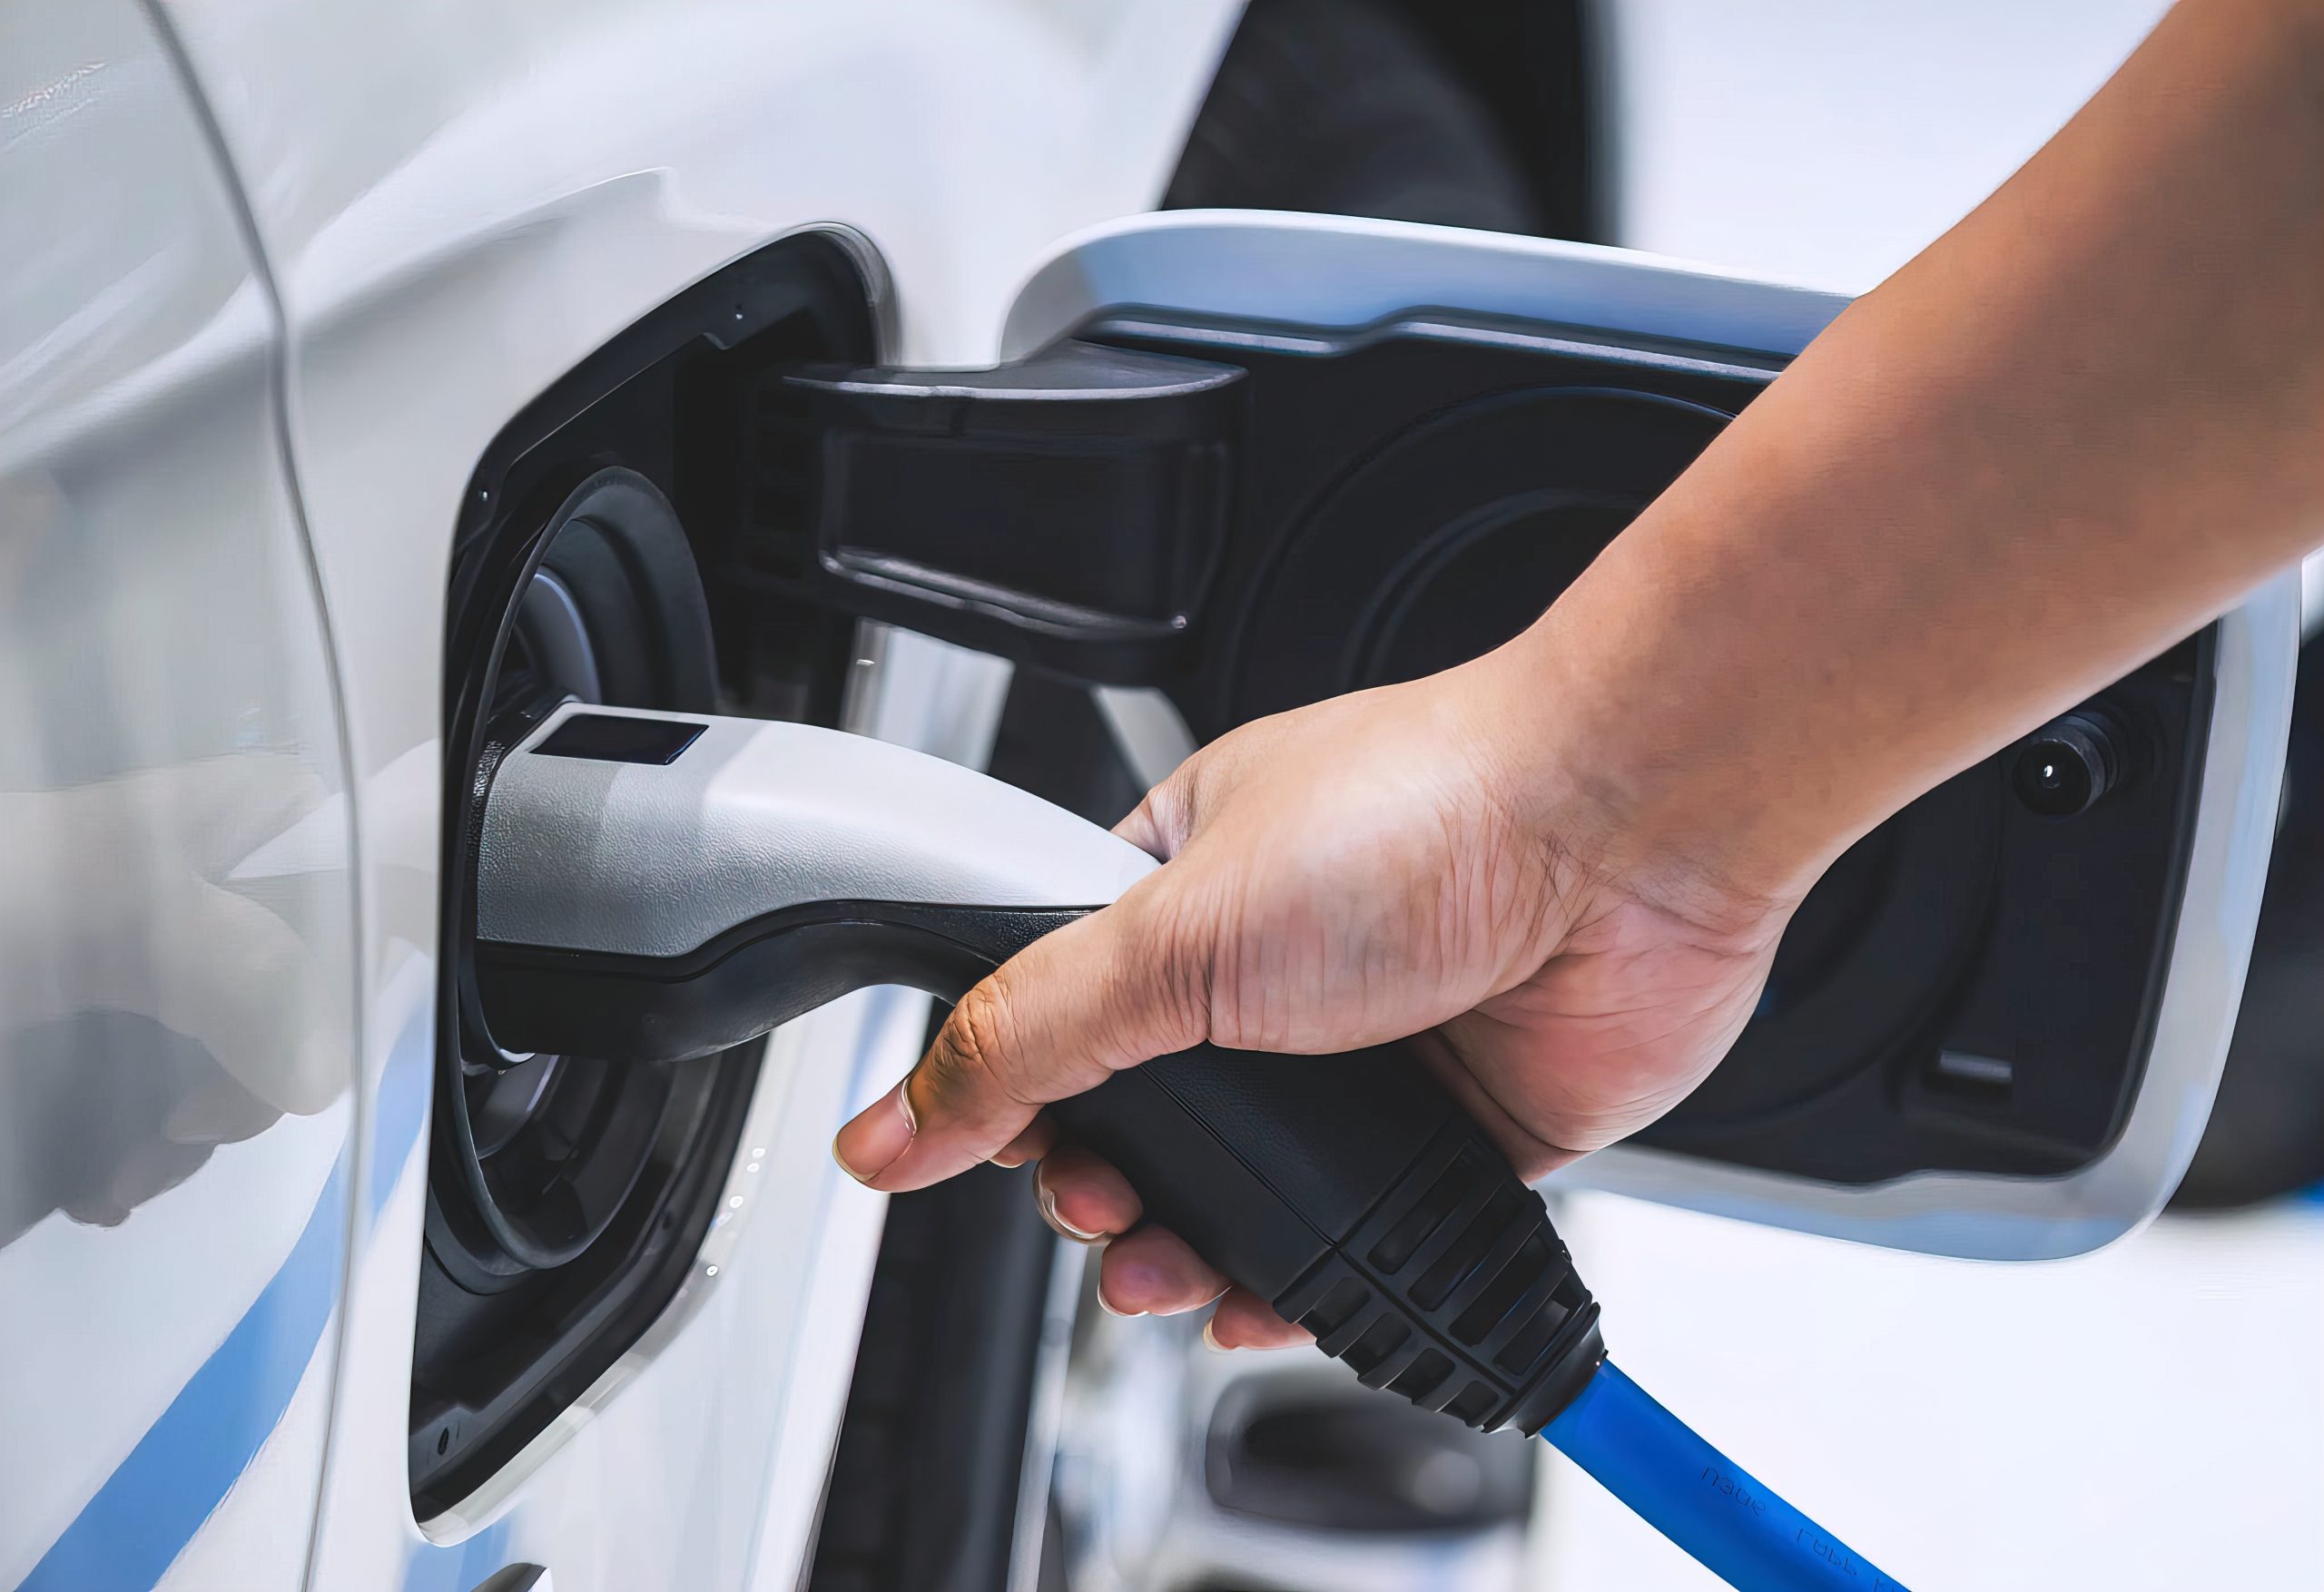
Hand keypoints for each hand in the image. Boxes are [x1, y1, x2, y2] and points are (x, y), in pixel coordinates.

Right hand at [831, 650, 1795, 1346]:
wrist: (1629, 834)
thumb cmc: (1424, 810)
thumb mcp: (1171, 929)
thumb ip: (1022, 1040)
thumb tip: (892, 1124)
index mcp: (1187, 879)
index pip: (1064, 1010)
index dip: (1026, 1095)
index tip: (1009, 1150)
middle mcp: (1279, 965)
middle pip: (1155, 1121)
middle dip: (1112, 1189)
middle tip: (1100, 1209)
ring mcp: (1371, 1050)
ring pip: (1254, 1192)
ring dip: (1195, 1249)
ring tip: (1166, 1272)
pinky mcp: (1459, 1126)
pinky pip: (1363, 1234)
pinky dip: (1304, 1282)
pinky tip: (1259, 1298)